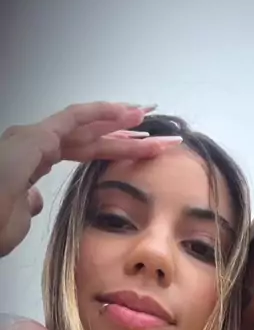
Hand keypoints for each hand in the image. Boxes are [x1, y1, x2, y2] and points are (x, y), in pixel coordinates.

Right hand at [0, 101, 180, 256]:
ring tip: (150, 115)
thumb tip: (38, 199)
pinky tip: (127, 112)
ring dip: (120, 120)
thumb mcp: (20, 217)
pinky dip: (102, 113)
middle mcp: (34, 144)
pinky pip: (74, 119)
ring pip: (87, 125)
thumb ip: (32, 203)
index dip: (113, 149)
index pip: (83, 151)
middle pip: (91, 136)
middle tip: (158, 130)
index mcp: (34, 162)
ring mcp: (34, 138)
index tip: (141, 150)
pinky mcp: (35, 138)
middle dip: (125, 132)